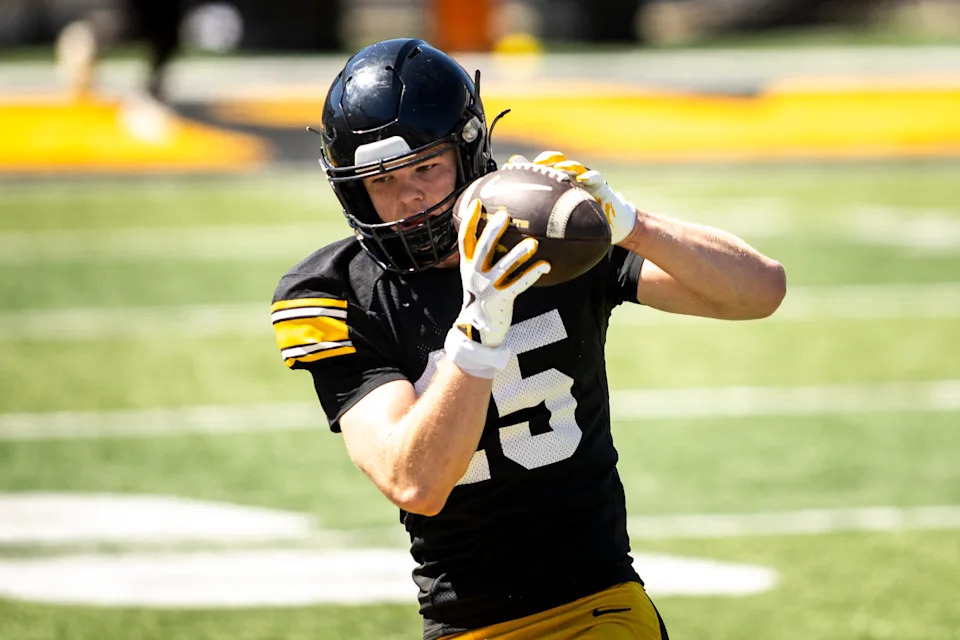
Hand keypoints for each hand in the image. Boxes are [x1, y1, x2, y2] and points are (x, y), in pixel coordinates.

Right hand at [444, 199, 550, 377]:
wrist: (477, 329)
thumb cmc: (482, 297)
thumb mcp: (476, 277)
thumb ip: (484, 258)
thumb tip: (496, 236)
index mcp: (468, 266)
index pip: (465, 240)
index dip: (470, 222)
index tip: (477, 203)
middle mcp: (476, 274)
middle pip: (483, 249)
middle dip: (492, 232)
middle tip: (504, 215)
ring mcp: (489, 287)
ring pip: (504, 267)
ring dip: (518, 255)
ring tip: (533, 243)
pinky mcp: (502, 299)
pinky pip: (519, 284)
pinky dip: (532, 274)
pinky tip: (545, 265)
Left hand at [508, 151, 636, 244]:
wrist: (608, 225)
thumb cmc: (580, 222)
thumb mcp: (559, 221)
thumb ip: (541, 215)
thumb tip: (513, 217)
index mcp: (557, 186)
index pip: (540, 171)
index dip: (527, 166)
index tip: (513, 166)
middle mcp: (569, 180)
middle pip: (556, 163)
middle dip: (547, 160)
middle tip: (537, 163)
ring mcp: (584, 180)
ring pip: (575, 166)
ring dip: (566, 164)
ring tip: (558, 167)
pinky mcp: (600, 185)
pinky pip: (596, 178)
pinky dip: (590, 176)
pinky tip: (583, 179)